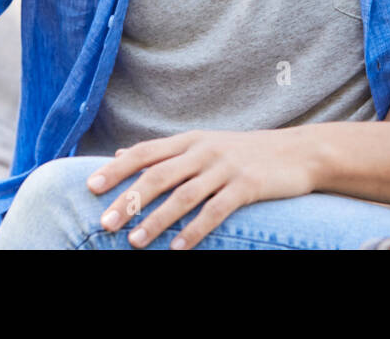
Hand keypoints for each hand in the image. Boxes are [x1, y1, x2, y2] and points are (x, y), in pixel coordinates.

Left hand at [85, 128, 317, 248]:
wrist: (299, 151)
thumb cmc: (246, 151)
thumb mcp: (204, 144)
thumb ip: (164, 152)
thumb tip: (120, 154)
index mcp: (190, 140)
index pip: (145, 152)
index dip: (116, 169)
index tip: (90, 187)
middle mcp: (204, 150)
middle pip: (158, 175)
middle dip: (129, 199)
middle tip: (104, 223)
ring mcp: (226, 167)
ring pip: (183, 195)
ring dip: (157, 220)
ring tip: (135, 241)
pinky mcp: (247, 185)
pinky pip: (216, 210)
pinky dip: (195, 230)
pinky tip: (179, 248)